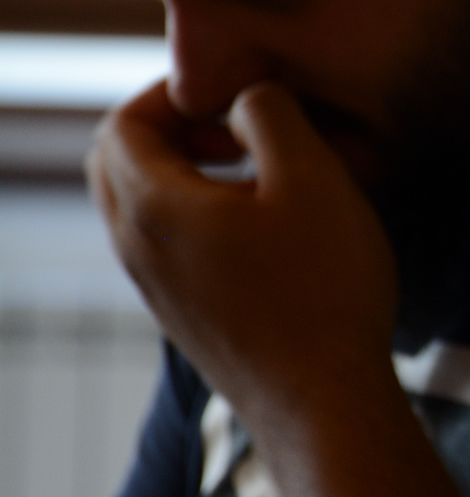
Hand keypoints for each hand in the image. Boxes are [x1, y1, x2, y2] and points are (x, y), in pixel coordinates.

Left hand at [89, 81, 399, 427]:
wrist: (324, 400)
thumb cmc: (322, 288)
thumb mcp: (313, 177)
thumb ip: (272, 115)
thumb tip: (248, 97)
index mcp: (152, 208)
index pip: (120, 124)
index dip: (170, 95)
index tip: (232, 97)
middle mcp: (137, 249)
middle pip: (117, 165)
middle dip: (169, 132)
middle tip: (238, 131)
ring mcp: (156, 288)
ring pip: (141, 207)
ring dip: (186, 173)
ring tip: (261, 176)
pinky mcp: (184, 316)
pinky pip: (165, 245)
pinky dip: (198, 214)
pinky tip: (267, 229)